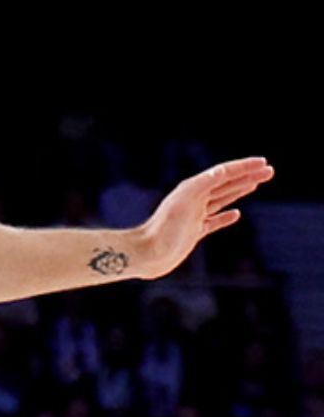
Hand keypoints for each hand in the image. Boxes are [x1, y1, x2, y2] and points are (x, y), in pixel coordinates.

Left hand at [132, 157, 273, 277]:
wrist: (146, 254)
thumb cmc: (163, 228)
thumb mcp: (183, 202)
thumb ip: (201, 185)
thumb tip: (221, 170)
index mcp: (193, 189)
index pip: (224, 173)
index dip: (244, 167)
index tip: (264, 162)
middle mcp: (194, 200)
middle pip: (226, 184)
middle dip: (247, 176)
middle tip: (269, 171)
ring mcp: (194, 216)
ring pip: (222, 199)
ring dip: (239, 190)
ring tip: (255, 184)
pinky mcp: (193, 233)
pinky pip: (214, 221)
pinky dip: (226, 216)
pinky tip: (236, 214)